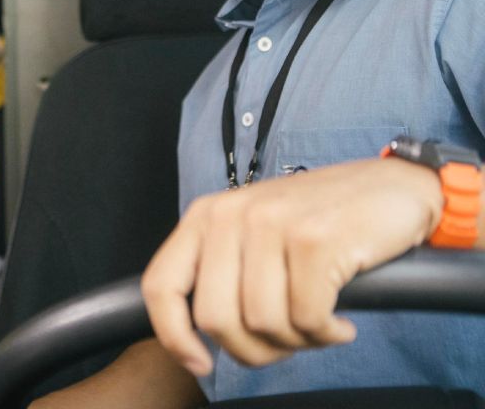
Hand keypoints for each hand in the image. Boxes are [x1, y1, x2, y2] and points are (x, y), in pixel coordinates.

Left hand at [141, 157, 443, 376]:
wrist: (392, 189)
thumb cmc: (320, 222)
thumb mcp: (252, 235)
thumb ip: (220, 272)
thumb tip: (192, 336)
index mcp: (204, 216)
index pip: (161, 285)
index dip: (173, 336)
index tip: (200, 363)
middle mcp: (230, 215)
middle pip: (215, 319)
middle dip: (253, 349)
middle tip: (287, 343)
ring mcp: (271, 224)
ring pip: (263, 324)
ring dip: (296, 341)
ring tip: (318, 324)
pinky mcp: (314, 240)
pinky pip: (307, 319)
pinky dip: (327, 334)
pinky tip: (340, 323)